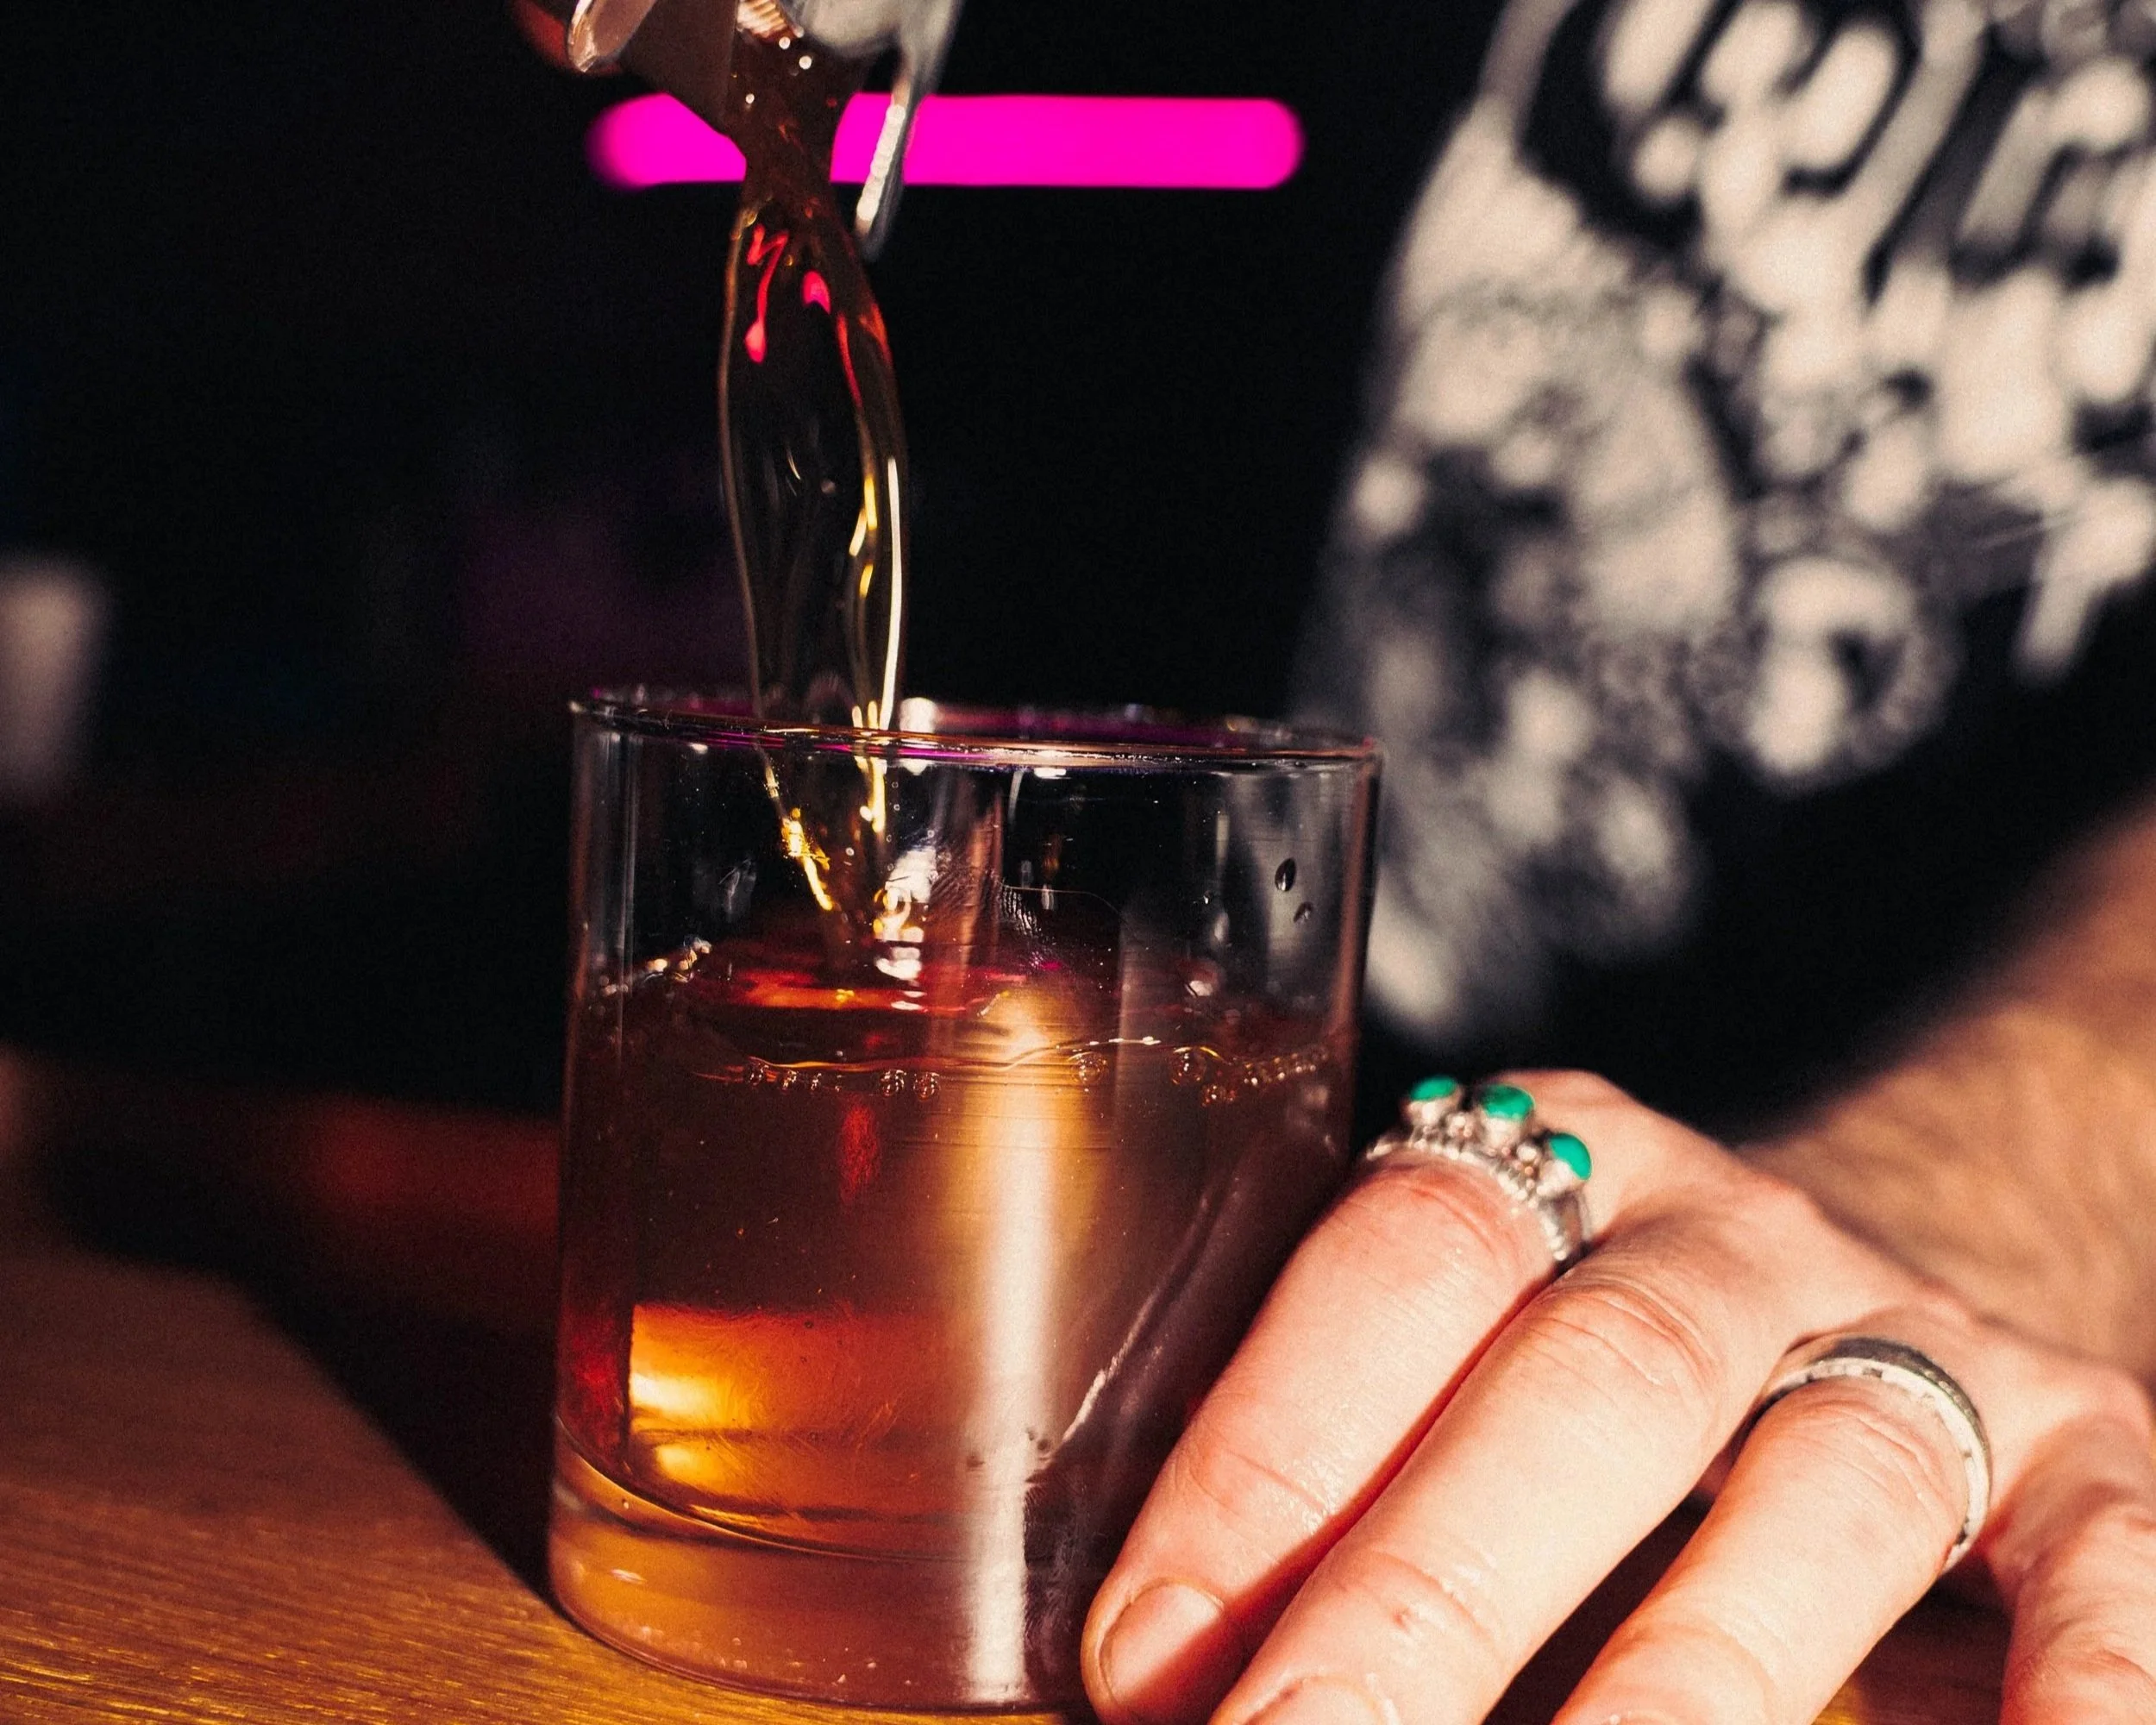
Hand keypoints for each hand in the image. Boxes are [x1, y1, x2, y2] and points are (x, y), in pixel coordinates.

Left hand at [1080, 1072, 2155, 1724]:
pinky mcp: (2089, 1451)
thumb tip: (1172, 1675)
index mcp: (1552, 1177)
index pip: (1402, 1266)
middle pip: (1589, 1380)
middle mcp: (1736, 1239)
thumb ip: (1362, 1473)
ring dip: (1688, 1675)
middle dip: (1430, 1590)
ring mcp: (1922, 1340)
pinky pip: (2101, 1562)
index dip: (1271, 1457)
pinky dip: (2073, 1687)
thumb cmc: (1622, 1357)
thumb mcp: (1488, 1349)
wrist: (1909, 1247)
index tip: (1150, 1659)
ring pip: (1825, 1482)